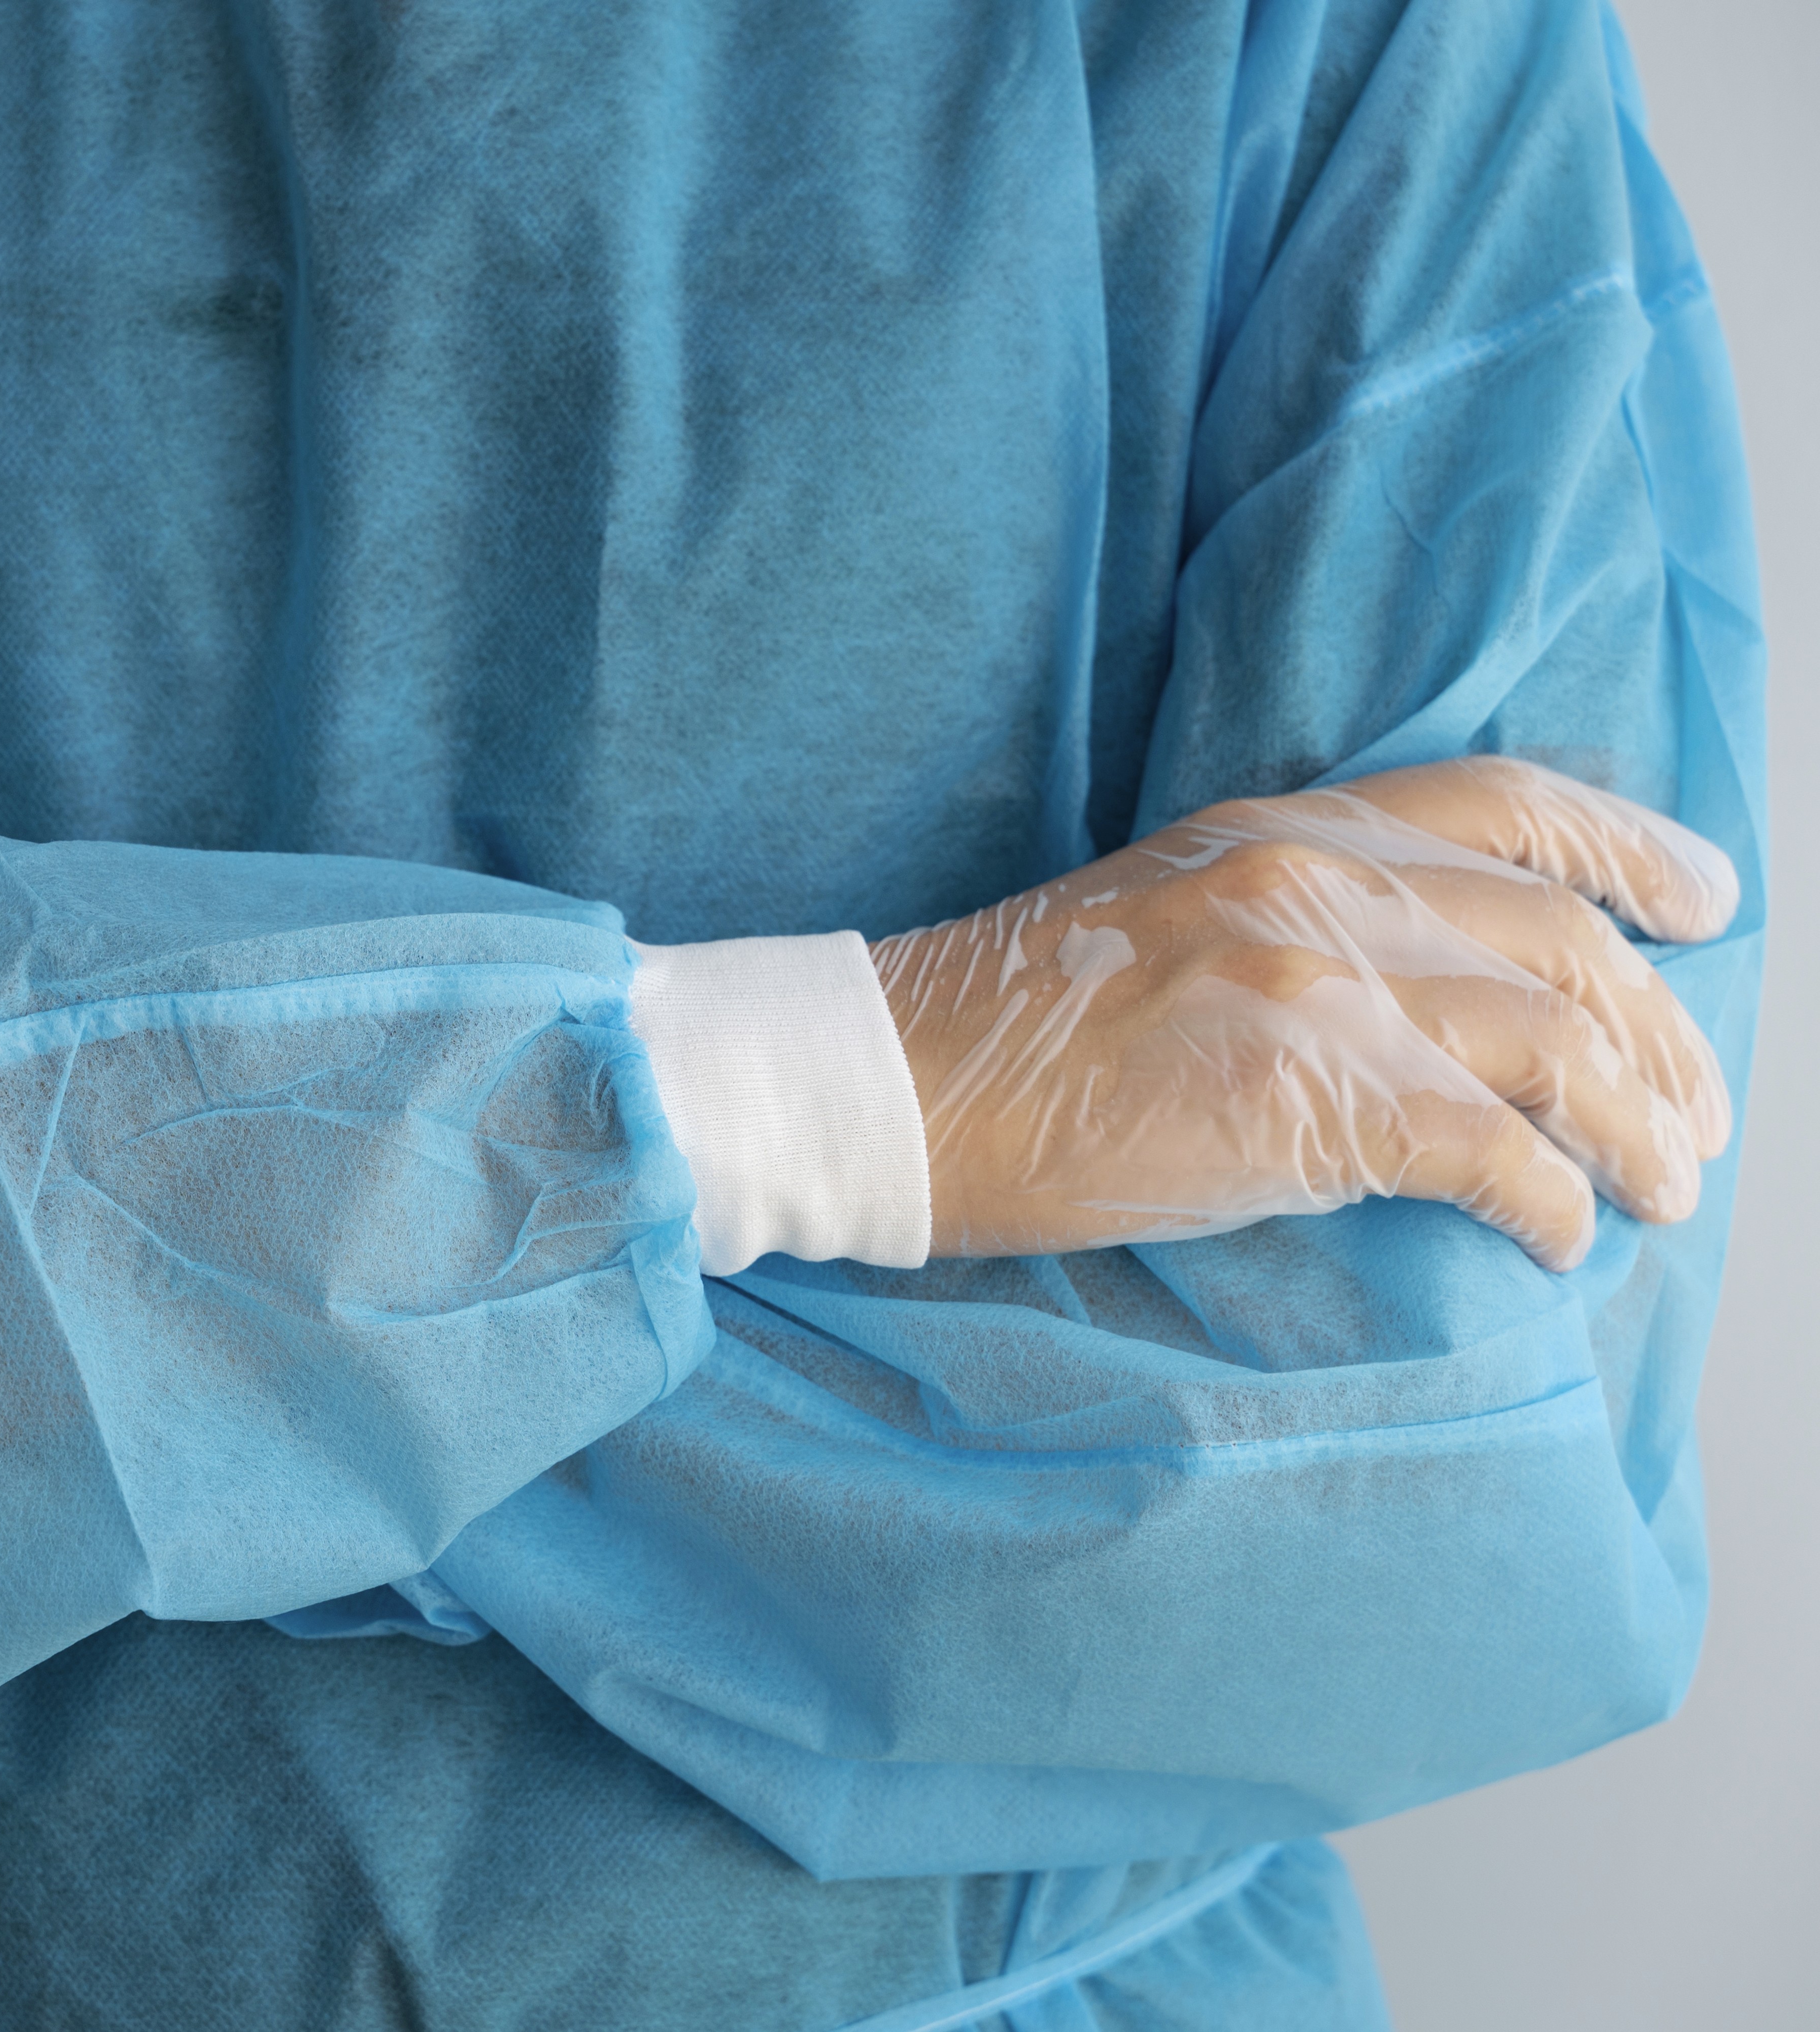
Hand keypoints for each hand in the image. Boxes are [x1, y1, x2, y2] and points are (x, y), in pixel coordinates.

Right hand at [871, 758, 1738, 1270]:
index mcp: (1288, 831)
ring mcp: (1316, 984)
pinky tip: (1558, 1238)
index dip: (1635, 849)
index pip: (1512, 806)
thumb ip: (1298, 921)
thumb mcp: (1169, 912)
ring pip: (1556, 1048)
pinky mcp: (1306, 1098)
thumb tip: (1420, 1001)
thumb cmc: (1010, 1024)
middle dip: (1662, 1034)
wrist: (893, 1078)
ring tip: (1661, 1189)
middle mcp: (1320, 885)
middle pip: (1562, 942)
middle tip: (1697, 1114)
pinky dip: (1551, 1202)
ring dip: (1636, 1129)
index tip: (1707, 901)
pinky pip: (1490, 1152)